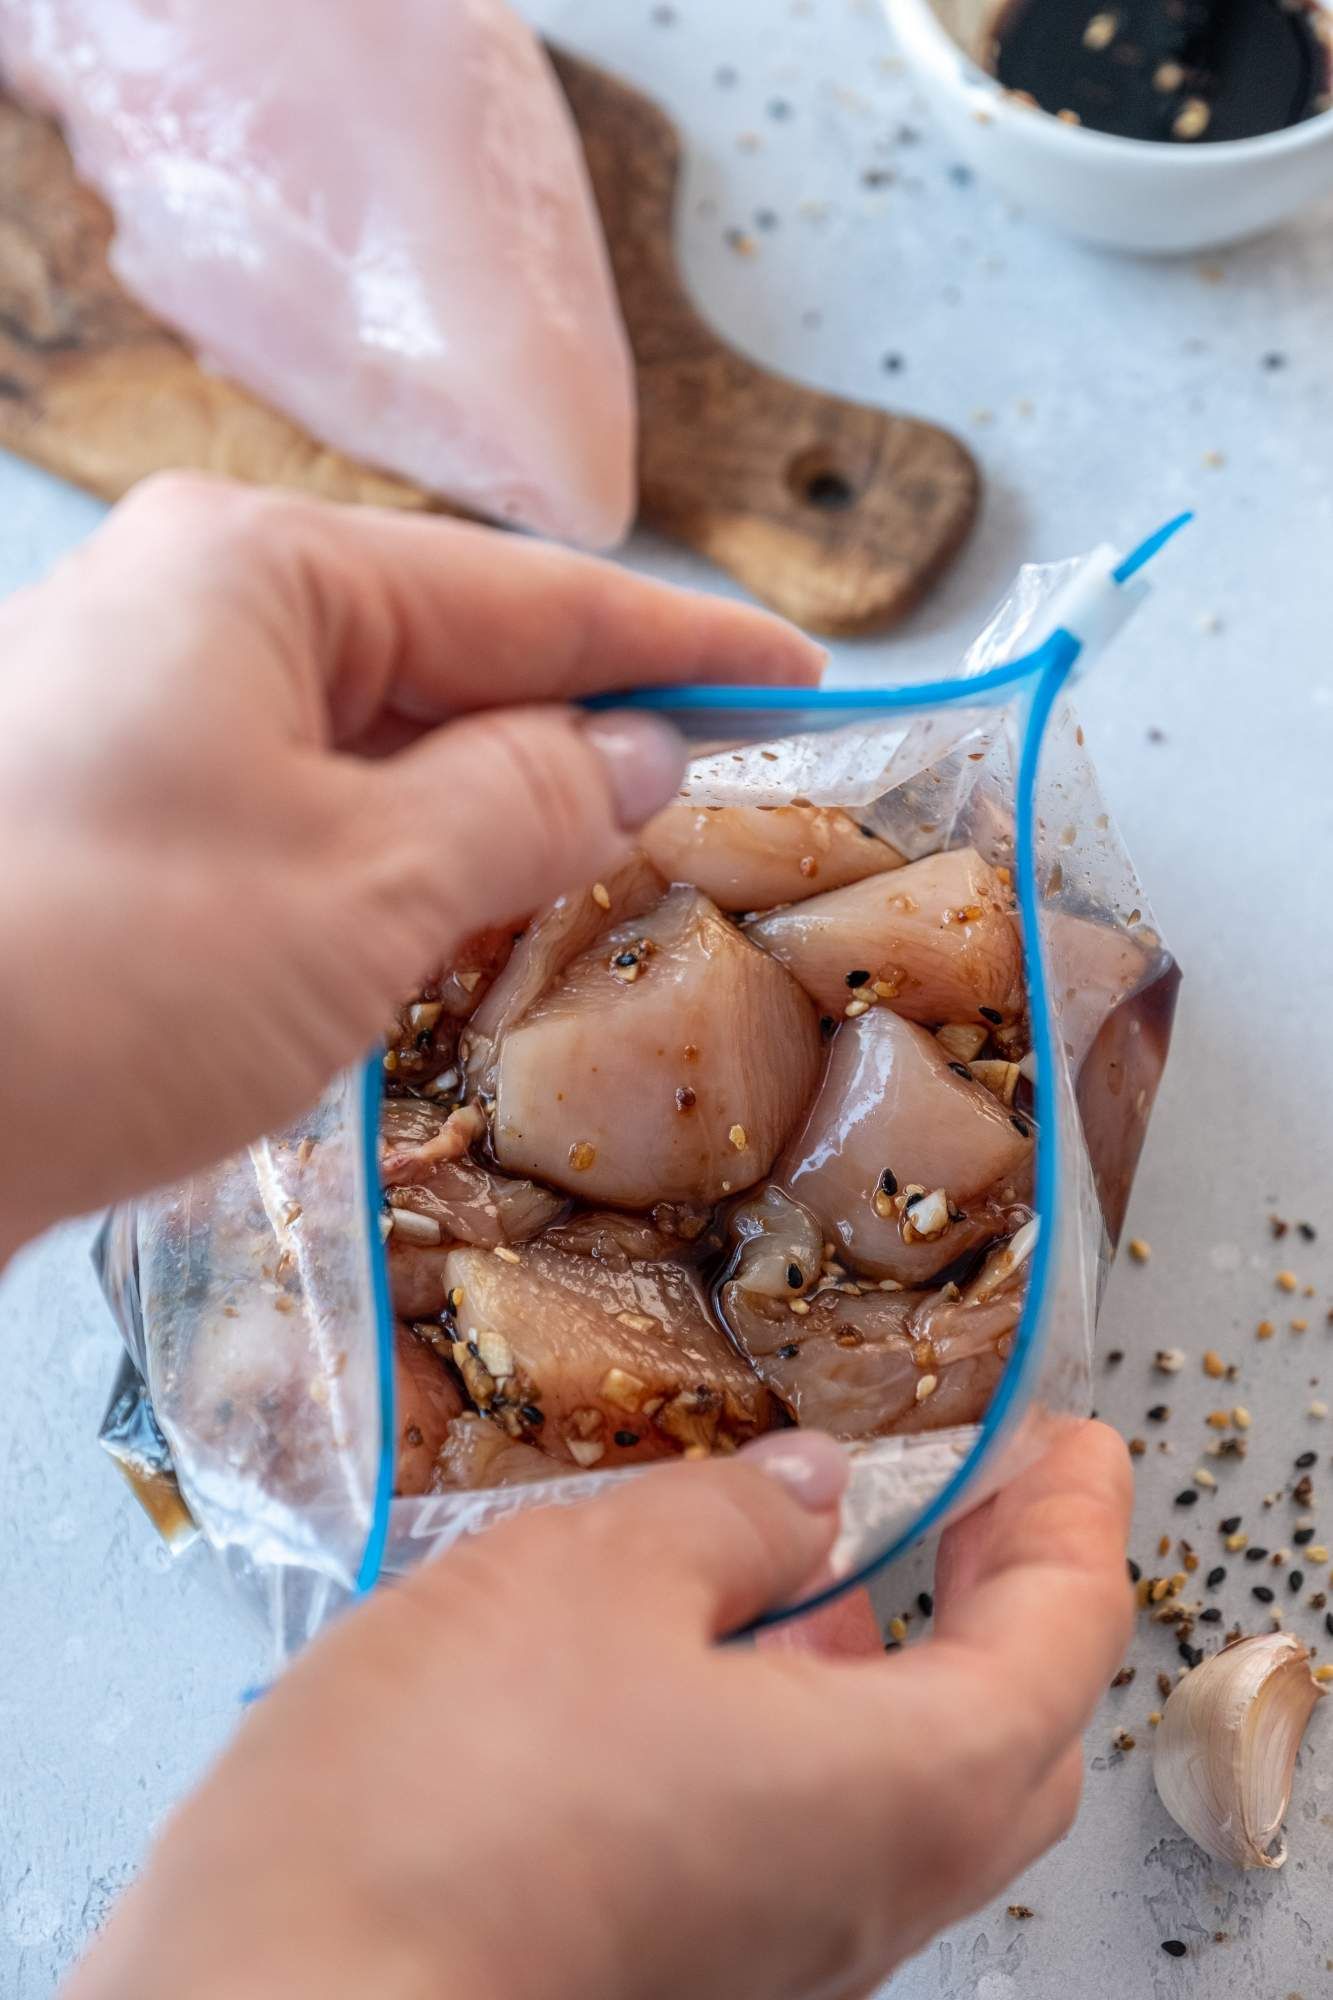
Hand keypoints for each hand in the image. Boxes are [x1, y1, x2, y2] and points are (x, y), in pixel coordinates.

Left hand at [0, 474, 821, 1256]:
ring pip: (376, 746)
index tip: (800, 674)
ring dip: (492, 812)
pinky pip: (305, 812)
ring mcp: (144, 714)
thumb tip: (635, 752)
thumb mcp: (365, 884)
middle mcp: (192, 614)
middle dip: (582, 733)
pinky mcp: (119, 818)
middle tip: (721, 796)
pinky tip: (459, 919)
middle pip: (448, 659)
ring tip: (612, 869)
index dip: (679, 646)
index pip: (525, 595)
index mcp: (258, 574)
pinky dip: (399, 863)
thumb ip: (525, 801)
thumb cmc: (102, 972)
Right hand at [66, 1420, 1131, 1999]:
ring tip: (832, 1543)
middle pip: (1016, 1735)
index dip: (1075, 1520)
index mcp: (902, 1788)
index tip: (1072, 1442)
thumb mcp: (600, 1573)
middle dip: (1013, 1597)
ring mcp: (785, 1949)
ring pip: (910, 1794)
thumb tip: (803, 1498)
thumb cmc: (449, 1792)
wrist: (280, 1994)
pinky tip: (717, 1643)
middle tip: (977, 1488)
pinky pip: (810, 1833)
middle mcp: (871, 1895)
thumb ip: (730, 1520)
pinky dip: (811, 1720)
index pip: (1063, 1639)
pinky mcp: (694, 1960)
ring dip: (901, 1659)